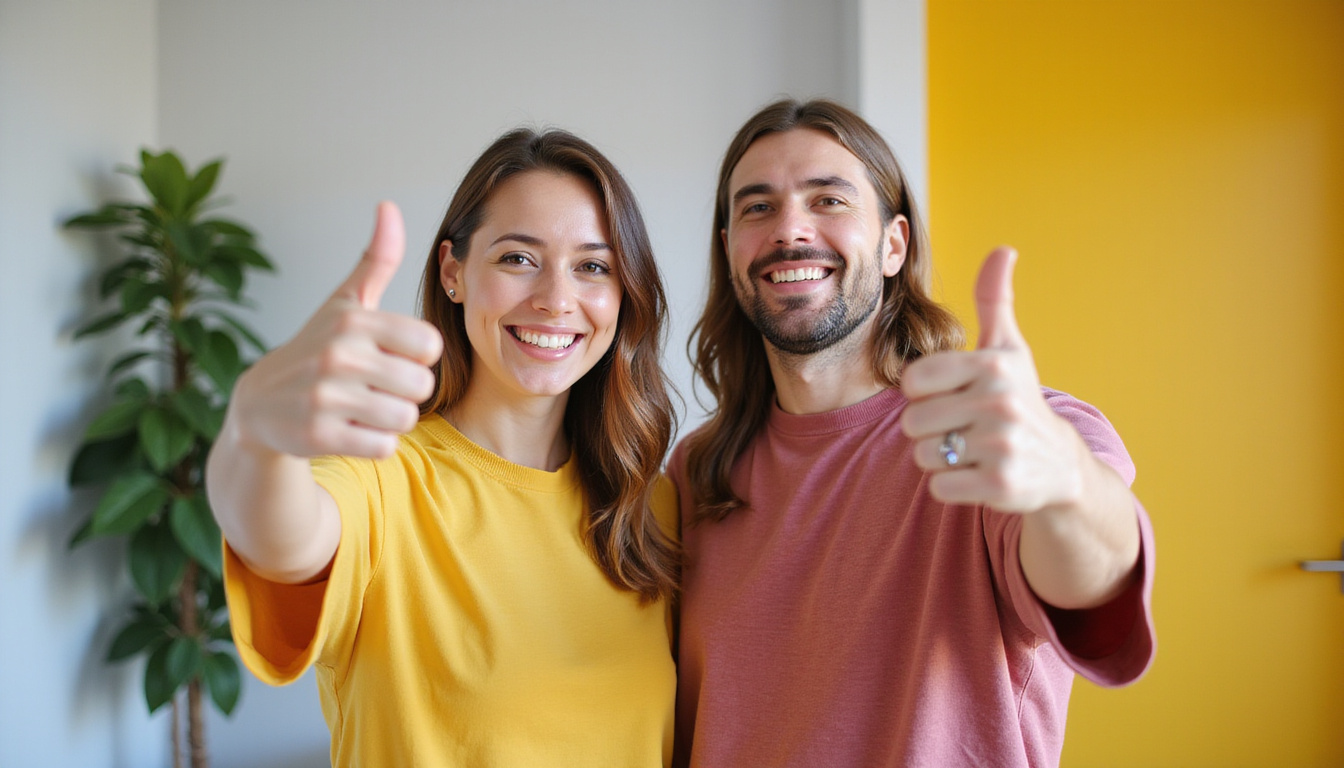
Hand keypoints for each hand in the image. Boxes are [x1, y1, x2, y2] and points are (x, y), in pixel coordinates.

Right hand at [230, 202, 443, 458]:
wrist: (258, 404)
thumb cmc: (317, 347)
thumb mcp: (344, 302)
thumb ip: (376, 260)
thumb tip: (388, 207)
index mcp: (353, 321)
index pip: (430, 344)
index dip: (418, 356)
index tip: (392, 356)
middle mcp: (338, 355)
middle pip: (421, 385)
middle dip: (406, 391)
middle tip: (376, 387)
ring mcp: (326, 397)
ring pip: (405, 418)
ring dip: (391, 419)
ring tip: (363, 408)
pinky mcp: (318, 436)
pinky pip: (384, 447)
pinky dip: (374, 443)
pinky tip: (351, 429)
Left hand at [899, 247, 1086, 512]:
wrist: (1060, 465)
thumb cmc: (1019, 398)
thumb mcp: (1009, 349)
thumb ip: (995, 299)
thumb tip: (1003, 249)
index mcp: (992, 365)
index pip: (911, 381)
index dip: (923, 393)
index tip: (954, 394)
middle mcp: (999, 403)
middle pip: (912, 422)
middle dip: (930, 430)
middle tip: (964, 428)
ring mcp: (1002, 446)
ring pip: (922, 455)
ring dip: (939, 458)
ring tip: (973, 450)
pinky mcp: (1000, 486)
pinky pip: (938, 487)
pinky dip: (951, 486)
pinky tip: (979, 475)